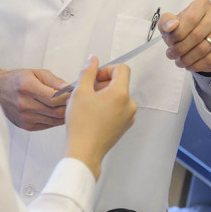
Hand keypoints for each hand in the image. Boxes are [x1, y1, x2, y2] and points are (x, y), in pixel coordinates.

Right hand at [0, 68, 69, 130]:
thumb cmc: (18, 79)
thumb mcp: (36, 73)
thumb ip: (54, 81)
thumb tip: (69, 89)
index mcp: (28, 88)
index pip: (54, 98)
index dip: (67, 98)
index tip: (75, 95)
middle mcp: (25, 104)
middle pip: (56, 112)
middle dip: (68, 107)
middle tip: (75, 102)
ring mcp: (25, 117)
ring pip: (53, 120)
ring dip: (63, 115)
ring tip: (67, 107)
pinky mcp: (26, 126)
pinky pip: (47, 125)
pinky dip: (55, 120)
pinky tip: (55, 112)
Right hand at [64, 56, 136, 180]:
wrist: (84, 152)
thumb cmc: (81, 124)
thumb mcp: (80, 91)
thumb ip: (88, 72)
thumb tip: (93, 59)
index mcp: (121, 94)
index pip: (122, 69)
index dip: (106, 69)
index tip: (94, 77)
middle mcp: (129, 105)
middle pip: (119, 82)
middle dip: (103, 83)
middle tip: (86, 92)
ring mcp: (129, 117)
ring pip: (118, 96)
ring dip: (104, 95)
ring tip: (88, 105)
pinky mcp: (125, 126)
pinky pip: (118, 108)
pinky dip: (107, 107)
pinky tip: (93, 115)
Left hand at [159, 0, 210, 72]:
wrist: (199, 40)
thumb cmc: (183, 29)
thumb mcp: (169, 23)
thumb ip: (166, 21)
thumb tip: (172, 25)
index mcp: (202, 5)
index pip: (191, 19)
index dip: (178, 33)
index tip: (170, 42)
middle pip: (197, 35)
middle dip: (180, 48)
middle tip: (172, 55)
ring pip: (204, 49)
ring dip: (188, 59)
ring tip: (180, 62)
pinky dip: (199, 65)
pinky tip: (191, 66)